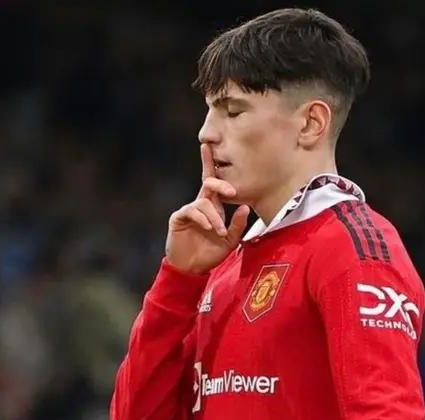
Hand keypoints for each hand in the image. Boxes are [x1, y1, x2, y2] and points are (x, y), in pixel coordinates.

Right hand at [165, 144, 250, 273]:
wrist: (192, 268)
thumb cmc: (210, 253)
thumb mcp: (230, 241)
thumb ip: (237, 225)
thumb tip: (244, 208)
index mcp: (212, 206)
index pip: (213, 181)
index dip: (209, 162)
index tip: (208, 145)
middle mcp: (201, 204)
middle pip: (208, 182)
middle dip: (220, 182)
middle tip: (232, 191)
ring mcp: (189, 210)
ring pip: (204, 202)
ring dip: (214, 217)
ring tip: (218, 232)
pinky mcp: (179, 218)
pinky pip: (192, 211)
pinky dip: (203, 218)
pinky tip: (208, 228)